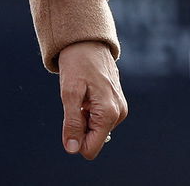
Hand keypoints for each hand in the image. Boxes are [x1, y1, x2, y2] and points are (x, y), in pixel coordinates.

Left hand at [57, 40, 126, 159]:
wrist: (88, 40)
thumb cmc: (77, 63)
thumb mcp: (69, 92)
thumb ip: (72, 123)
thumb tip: (72, 149)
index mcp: (109, 113)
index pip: (90, 148)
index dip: (75, 139)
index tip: (69, 116)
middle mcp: (119, 114)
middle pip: (93, 139)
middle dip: (80, 125)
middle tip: (76, 101)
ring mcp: (120, 108)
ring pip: (95, 129)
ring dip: (84, 117)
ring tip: (82, 94)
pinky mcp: (117, 103)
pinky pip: (99, 118)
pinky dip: (89, 110)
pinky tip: (87, 93)